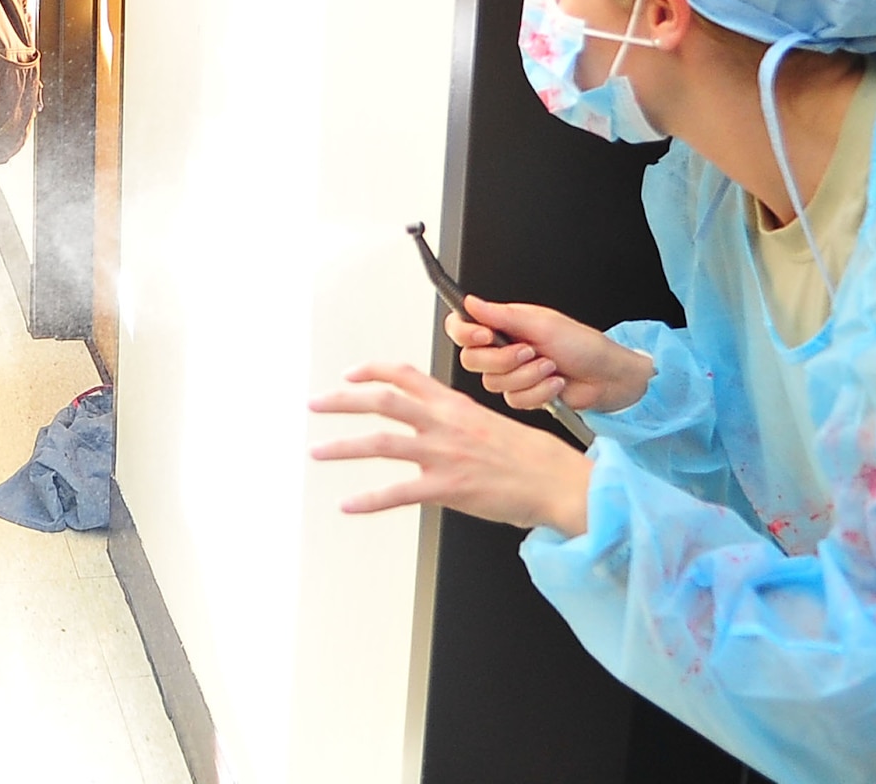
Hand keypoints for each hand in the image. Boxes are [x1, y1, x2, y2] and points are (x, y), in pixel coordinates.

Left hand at [309, 363, 592, 535]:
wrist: (560, 482)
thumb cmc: (530, 457)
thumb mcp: (489, 423)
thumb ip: (454, 419)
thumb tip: (430, 419)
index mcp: (455, 405)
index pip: (405, 375)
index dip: (373, 371)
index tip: (349, 374)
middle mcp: (445, 424)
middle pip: (383, 402)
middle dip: (342, 401)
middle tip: (315, 404)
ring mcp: (444, 455)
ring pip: (381, 442)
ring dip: (343, 447)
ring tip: (317, 451)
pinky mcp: (448, 487)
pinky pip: (399, 493)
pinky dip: (369, 499)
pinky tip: (348, 504)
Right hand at [447, 297, 654, 414]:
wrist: (608, 377)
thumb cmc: (582, 345)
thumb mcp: (542, 324)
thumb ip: (501, 315)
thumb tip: (470, 302)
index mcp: (503, 325)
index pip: (461, 327)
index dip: (465, 333)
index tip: (484, 335)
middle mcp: (503, 348)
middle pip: (472, 360)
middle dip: (503, 360)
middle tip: (530, 351)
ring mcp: (512, 373)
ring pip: (493, 383)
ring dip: (527, 376)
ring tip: (551, 367)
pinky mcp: (523, 394)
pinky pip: (513, 400)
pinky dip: (538, 392)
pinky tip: (555, 383)